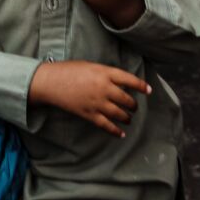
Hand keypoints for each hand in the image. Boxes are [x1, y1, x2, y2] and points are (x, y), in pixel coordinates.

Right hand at [29, 59, 150, 137]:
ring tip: (128, 118)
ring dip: (127, 117)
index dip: (141, 86)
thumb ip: (105, 74)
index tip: (148, 90)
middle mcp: (104, 88)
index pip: (129, 80)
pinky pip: (106, 125)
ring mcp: (97, 103)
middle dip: (133, 105)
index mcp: (105, 73)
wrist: (51, 82)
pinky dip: (115, 131)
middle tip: (134, 107)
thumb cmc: (68, 70)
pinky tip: (121, 133)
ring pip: (119, 114)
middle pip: (126, 99)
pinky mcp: (89, 114)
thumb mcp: (90, 66)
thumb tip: (117, 82)